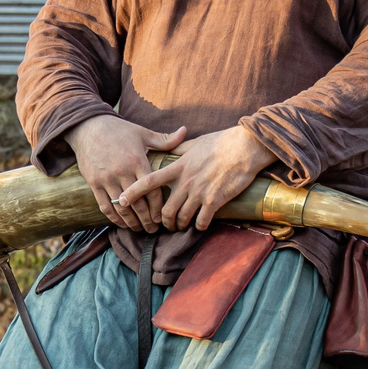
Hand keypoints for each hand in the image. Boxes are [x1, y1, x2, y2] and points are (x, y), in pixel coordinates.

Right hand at [68, 112, 187, 232]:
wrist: (88, 127)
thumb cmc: (119, 130)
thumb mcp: (142, 133)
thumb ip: (164, 139)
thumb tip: (185, 131)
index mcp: (137, 161)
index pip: (152, 190)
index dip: (158, 207)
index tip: (162, 217)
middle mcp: (122, 172)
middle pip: (138, 203)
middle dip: (147, 220)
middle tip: (153, 229)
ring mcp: (107, 179)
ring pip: (121, 208)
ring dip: (131, 222)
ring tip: (139, 229)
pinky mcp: (94, 183)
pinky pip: (105, 206)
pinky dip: (114, 218)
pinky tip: (122, 223)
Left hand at [121, 126, 278, 230]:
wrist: (246, 147)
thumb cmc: (222, 142)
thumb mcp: (196, 143)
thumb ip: (181, 149)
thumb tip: (172, 147)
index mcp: (179, 166)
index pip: (150, 181)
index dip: (133, 192)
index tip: (122, 200)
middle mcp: (186, 181)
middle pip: (165, 209)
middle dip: (163, 222)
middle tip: (166, 224)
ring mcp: (200, 192)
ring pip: (181, 218)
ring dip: (180, 226)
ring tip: (182, 226)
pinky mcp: (215, 200)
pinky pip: (201, 221)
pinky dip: (199, 226)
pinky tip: (201, 224)